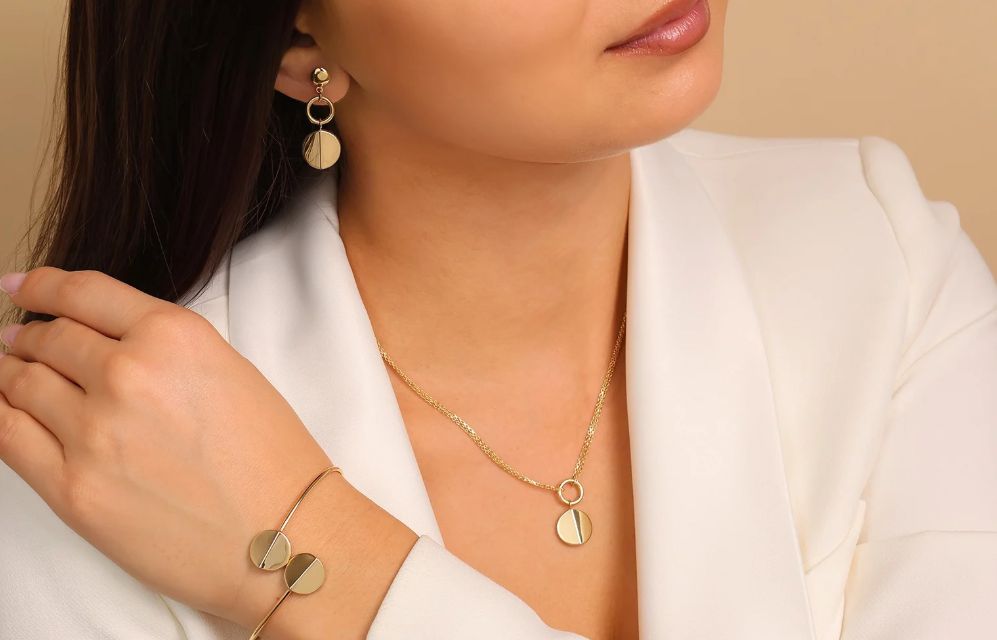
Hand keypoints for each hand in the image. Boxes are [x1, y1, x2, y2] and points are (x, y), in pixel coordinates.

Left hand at [0, 267, 356, 623]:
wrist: (283, 536)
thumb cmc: (271, 461)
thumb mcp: (229, 372)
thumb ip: (164, 349)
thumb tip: (105, 344)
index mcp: (174, 336)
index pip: (84, 292)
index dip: (43, 284)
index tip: (23, 286)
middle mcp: (128, 374)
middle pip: (48, 337)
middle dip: (29, 335)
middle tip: (19, 338)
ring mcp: (94, 432)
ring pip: (20, 383)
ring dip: (10, 372)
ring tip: (9, 372)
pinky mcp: (72, 488)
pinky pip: (7, 435)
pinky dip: (1, 414)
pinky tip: (5, 408)